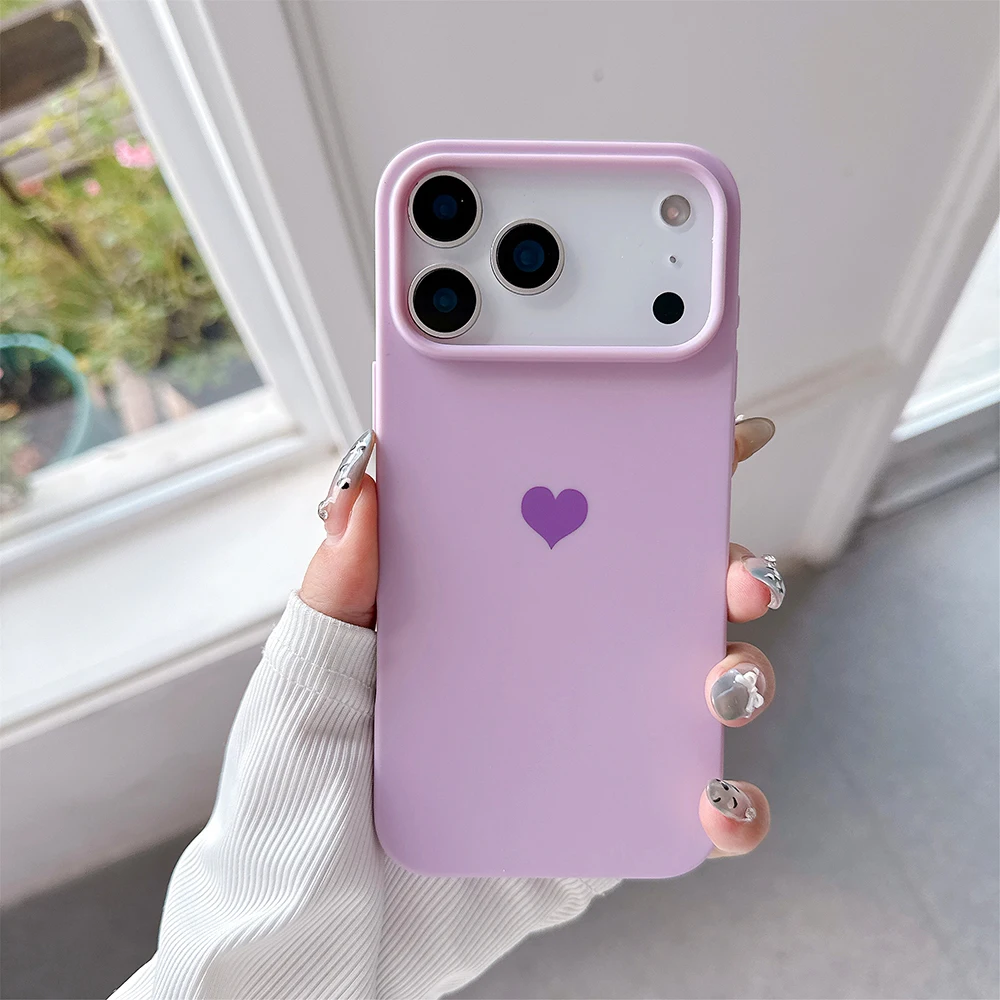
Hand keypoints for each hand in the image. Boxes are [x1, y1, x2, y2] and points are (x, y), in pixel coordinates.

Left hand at [301, 416, 781, 860]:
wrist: (310, 943)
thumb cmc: (296, 803)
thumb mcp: (305, 684)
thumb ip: (337, 588)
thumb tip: (364, 479)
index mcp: (489, 614)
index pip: (577, 529)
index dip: (648, 483)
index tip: (710, 440)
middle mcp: (550, 666)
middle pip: (656, 600)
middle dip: (722, 572)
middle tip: (737, 574)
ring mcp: (584, 744)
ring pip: (690, 690)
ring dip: (740, 673)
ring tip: (726, 680)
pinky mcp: (602, 825)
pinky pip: (687, 810)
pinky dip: (729, 808)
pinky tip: (720, 808)